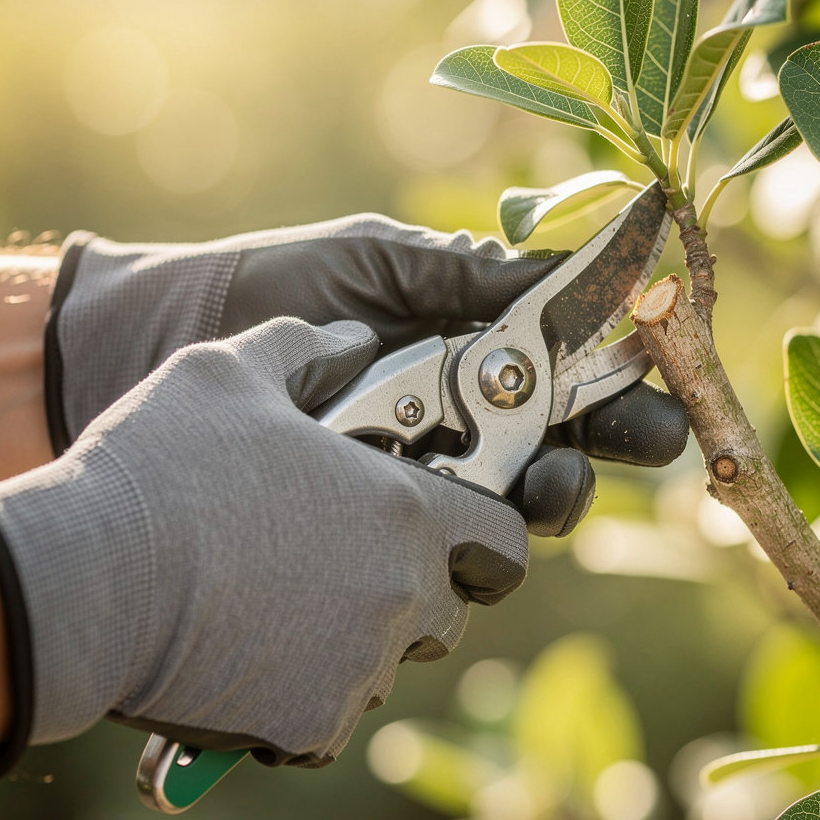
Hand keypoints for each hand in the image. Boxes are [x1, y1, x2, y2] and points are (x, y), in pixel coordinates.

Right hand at [0, 318, 531, 766]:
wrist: (85, 581)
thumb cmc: (164, 467)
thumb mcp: (232, 371)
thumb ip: (309, 348)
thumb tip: (351, 336)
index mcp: (404, 510)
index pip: (505, 538)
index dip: (487, 532)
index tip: (457, 529)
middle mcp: (401, 592)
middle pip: (446, 606)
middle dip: (415, 589)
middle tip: (348, 560)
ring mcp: (362, 664)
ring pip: (389, 660)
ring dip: (357, 639)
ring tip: (286, 601)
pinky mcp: (315, 723)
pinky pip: (334, 712)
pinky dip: (307, 691)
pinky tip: (253, 650)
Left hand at [47, 217, 688, 535]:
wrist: (156, 344)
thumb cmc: (267, 286)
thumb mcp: (372, 261)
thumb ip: (463, 273)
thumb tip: (563, 270)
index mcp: (467, 360)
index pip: (566, 383)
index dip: (622, 390)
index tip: (664, 388)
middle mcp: (455, 431)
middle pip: (560, 458)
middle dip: (610, 453)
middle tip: (645, 442)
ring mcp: (414, 488)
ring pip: (510, 521)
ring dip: (547, 502)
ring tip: (541, 484)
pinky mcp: (368, 533)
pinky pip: (437, 558)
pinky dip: (461, 549)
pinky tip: (454, 523)